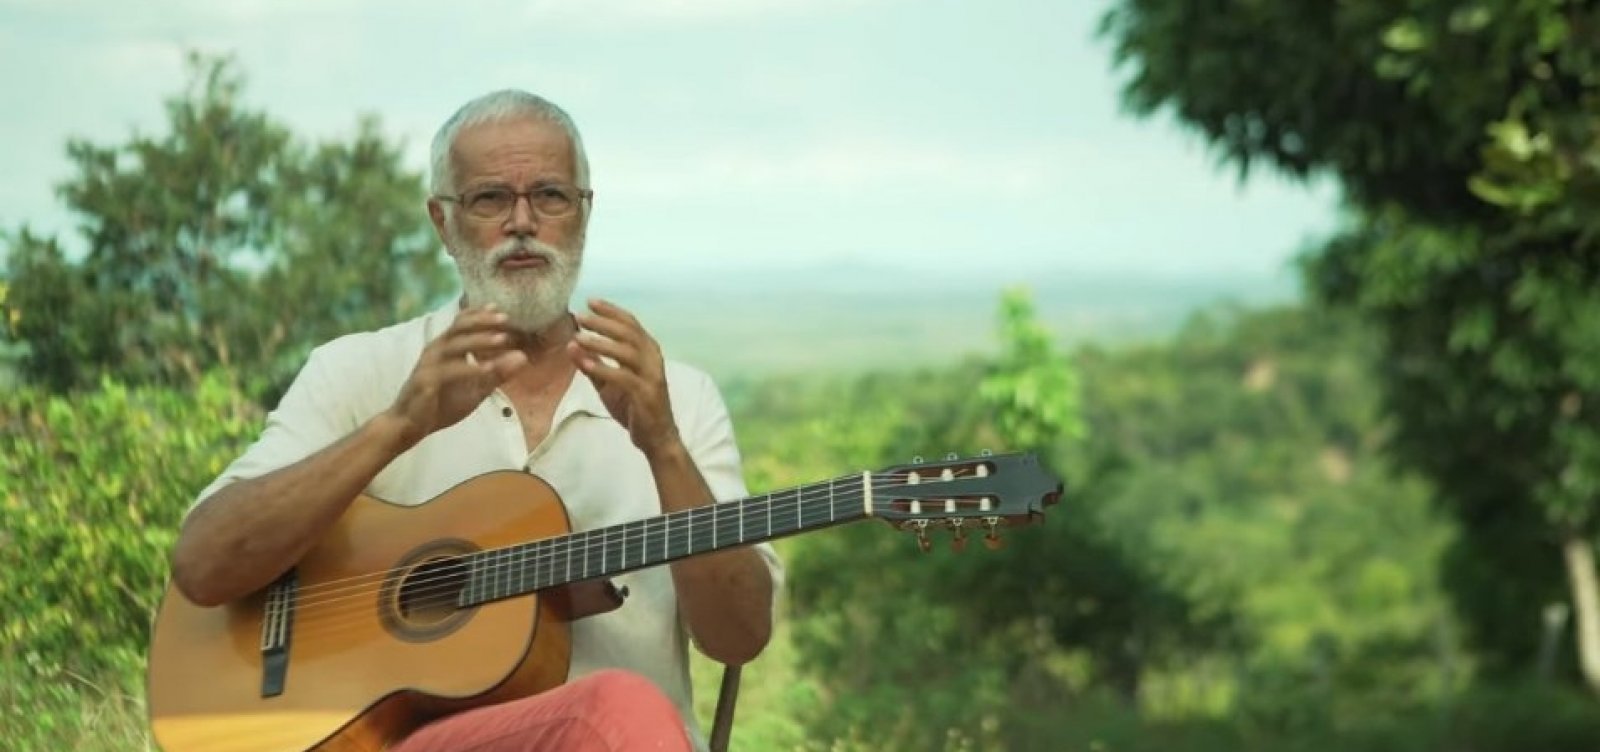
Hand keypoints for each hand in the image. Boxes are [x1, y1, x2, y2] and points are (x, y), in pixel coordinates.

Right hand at [387, 306, 526, 447]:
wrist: (410, 425)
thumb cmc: (441, 403)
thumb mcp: (476, 389)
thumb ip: (497, 373)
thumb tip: (523, 357)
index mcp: (445, 348)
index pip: (462, 323)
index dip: (480, 314)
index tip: (502, 311)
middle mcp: (435, 351)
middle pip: (458, 327)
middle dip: (482, 321)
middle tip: (506, 319)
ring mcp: (429, 365)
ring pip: (454, 345)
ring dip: (479, 340)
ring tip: (502, 339)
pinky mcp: (425, 382)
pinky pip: (448, 371)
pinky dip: (469, 368)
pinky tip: (487, 369)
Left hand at [568, 298, 680, 455]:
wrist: (656, 436)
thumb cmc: (634, 406)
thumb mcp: (608, 383)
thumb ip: (592, 364)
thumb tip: (571, 344)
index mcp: (647, 351)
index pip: (631, 323)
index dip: (611, 311)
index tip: (590, 301)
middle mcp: (653, 359)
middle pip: (629, 333)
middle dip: (604, 323)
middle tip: (581, 317)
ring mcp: (651, 376)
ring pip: (627, 352)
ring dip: (602, 343)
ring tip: (579, 337)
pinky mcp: (646, 394)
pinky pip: (624, 377)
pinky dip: (604, 369)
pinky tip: (586, 364)